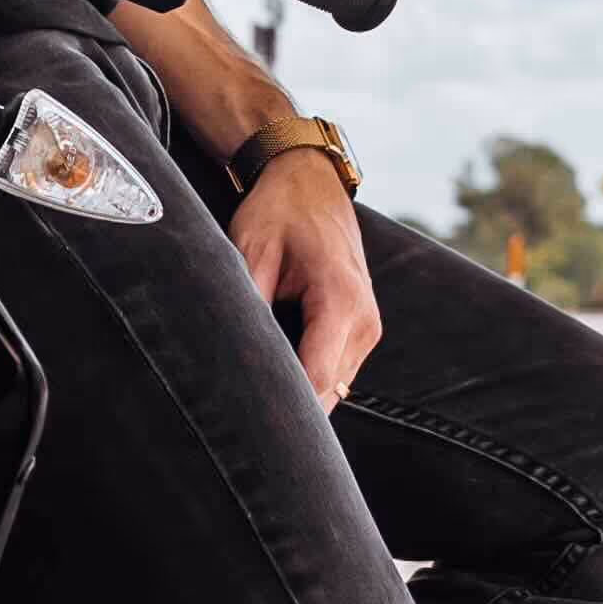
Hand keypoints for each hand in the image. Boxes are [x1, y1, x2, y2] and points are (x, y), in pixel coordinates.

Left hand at [231, 156, 379, 406]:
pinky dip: (309, 378)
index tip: (248, 422)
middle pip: (327, 393)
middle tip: (238, 418)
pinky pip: (336, 371)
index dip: (283, 407)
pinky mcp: (363, 330)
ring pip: (333, 388)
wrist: (309, 181)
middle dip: (288, 407)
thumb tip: (233, 355)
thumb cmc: (279, 211)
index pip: (316, 379)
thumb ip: (248, 305)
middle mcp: (365, 320)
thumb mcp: (250, 252)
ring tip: (254, 392)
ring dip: (300, 394)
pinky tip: (277, 371)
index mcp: (341, 300)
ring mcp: (369, 327)